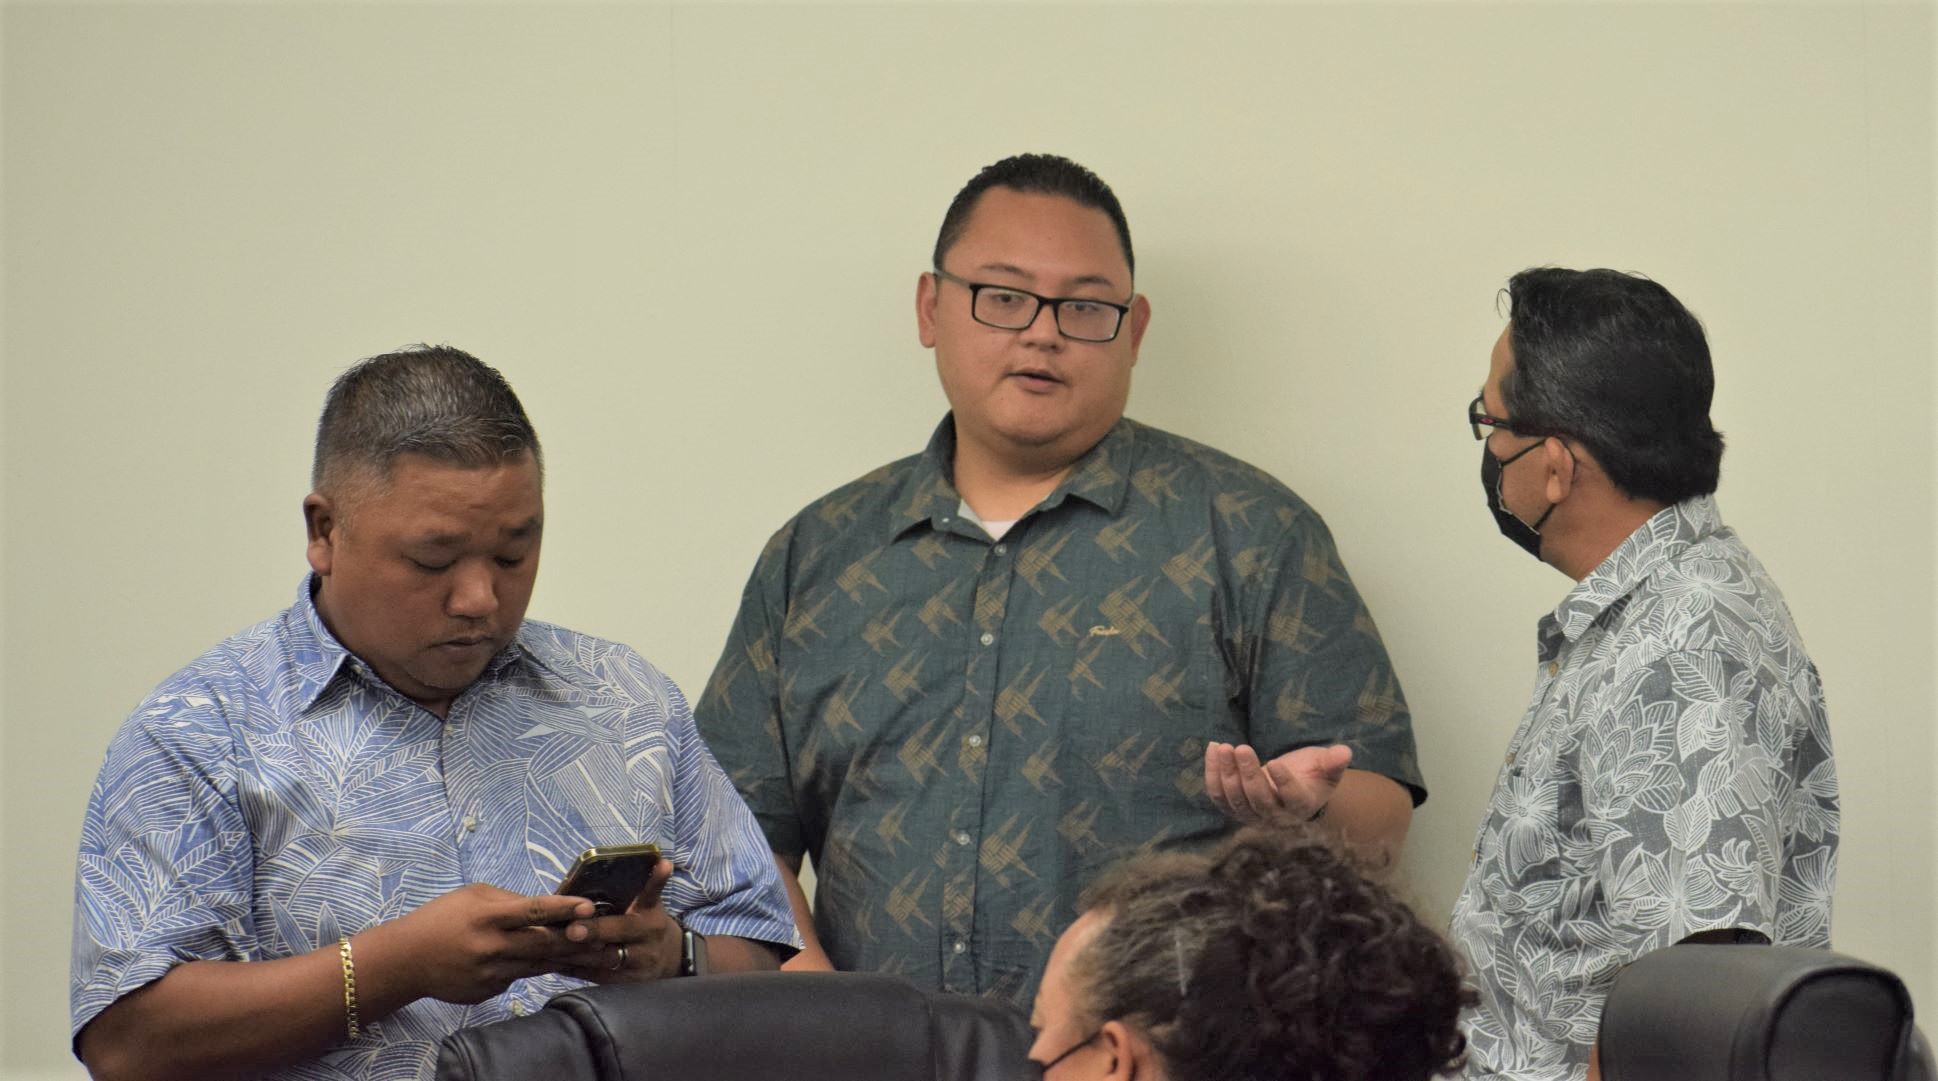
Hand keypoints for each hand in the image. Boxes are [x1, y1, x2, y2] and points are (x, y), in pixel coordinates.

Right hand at [377, 883, 595, 1004]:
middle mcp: (492, 947)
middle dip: (579, 940)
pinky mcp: (489, 991)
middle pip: (544, 944)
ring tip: (601, 954)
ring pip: (539, 965)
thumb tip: (546, 905)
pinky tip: (558, 964)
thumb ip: (510, 900)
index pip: (533, 911)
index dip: (563, 909)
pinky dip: (536, 969)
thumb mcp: (473, 896)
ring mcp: (491, 974)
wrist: (406, 960)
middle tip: (610, 936)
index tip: (588, 907)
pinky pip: (520, 977)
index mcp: (488, 917)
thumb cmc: (441, 919)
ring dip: (570, 959)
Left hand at [556, 857, 682, 982]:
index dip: (649, 883)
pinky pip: (598, 977)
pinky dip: (574, 969)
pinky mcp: (629, 984)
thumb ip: (637, 889)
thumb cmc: (647, 923)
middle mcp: (648, 936)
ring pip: (606, 959)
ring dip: (577, 953)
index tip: (637, 876)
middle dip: (596, 931)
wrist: (669, 959)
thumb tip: (621, 870)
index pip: (650, 894)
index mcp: (651, 912)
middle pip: (622, 931)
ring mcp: (640, 962)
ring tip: (551, 947)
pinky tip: (553, 963)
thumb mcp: (648, 904)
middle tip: (572, 929)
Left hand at [1204, 742, 1351, 825]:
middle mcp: (1275, 817)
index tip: (1275, 763)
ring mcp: (1251, 816)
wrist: (1291, 788)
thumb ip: (1333, 762)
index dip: (1284, 783)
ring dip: (1227, 772)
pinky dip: (1212, 774)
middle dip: (1248, 773)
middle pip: (1259, 799)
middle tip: (1241, 748)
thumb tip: (1345, 752)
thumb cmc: (1311, 774)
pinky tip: (1213, 749)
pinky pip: (1218, 796)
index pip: (1292, 799)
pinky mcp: (1233, 809)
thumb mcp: (1325, 767)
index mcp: (1302, 806)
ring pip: (1235, 799)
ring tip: (1224, 747)